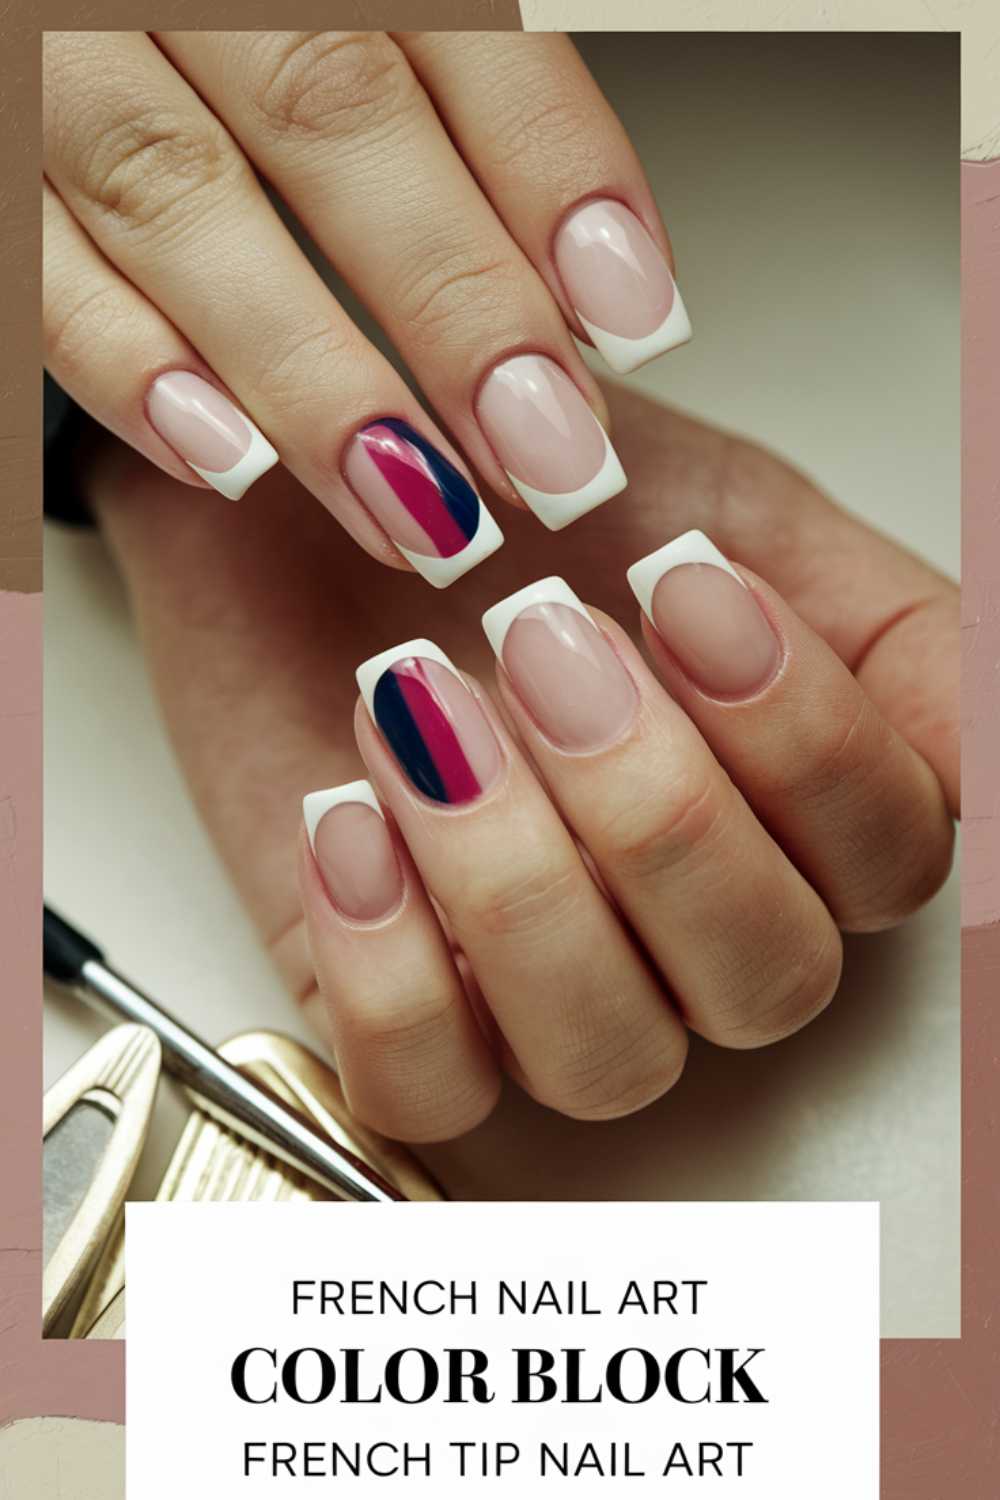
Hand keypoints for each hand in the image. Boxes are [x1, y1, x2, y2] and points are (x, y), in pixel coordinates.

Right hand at [44, 31, 686, 584]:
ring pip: (175, 191)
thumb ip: (471, 105)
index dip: (552, 173)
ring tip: (415, 506)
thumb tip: (597, 286)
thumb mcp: (376, 21)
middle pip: (330, 110)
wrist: (87, 16)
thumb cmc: (245, 31)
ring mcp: (58, 48)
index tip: (632, 318)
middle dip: (453, 300)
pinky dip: (126, 364)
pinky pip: (36, 260)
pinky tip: (225, 461)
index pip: (458, 22)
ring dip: (305, 370)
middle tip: (548, 456)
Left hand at [87, 381, 956, 1141]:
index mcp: (792, 819)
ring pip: (607, 1058)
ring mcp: (543, 986)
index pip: (886, 862)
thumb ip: (884, 622)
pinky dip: (389, 968)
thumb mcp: (730, 509)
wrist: (325, 487)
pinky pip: (425, 1087)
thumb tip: (973, 744)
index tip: (689, 589)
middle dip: (658, 811)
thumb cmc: (522, 507)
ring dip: (519, 881)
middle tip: (546, 644)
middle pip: (763, 980)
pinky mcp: (398, 1010)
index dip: (806, 741)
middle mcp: (686, 931)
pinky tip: (349, 817)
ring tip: (424, 710)